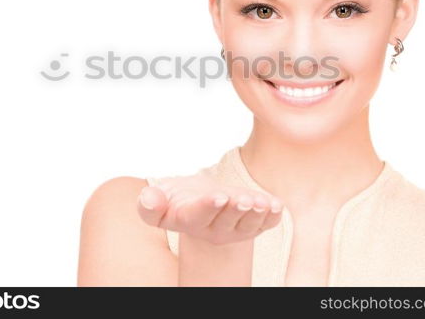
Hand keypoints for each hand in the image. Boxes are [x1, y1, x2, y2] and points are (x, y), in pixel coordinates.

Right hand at [137, 173, 283, 245]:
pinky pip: (265, 224)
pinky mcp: (253, 225)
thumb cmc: (176, 200)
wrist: (199, 204)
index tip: (217, 196)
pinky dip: (272, 217)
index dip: (208, 206)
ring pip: (248, 224)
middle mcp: (214, 229)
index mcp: (189, 220)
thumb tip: (149, 198)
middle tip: (243, 198)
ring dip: (256, 213)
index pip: (199, 215)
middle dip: (235, 209)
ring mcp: (235, 229)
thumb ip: (149, 204)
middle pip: (226, 220)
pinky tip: (276, 205)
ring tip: (262, 202)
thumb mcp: (158, 200)